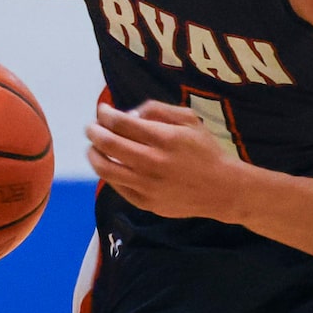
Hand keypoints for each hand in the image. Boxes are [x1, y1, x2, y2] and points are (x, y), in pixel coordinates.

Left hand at [84, 101, 244, 221]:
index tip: (102, 109)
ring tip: (93, 148)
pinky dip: (108, 173)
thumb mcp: (189, 120)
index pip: (121, 122)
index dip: (105, 114)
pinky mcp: (145, 203)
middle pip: (108, 144)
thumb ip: (158, 110)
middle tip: (91, 127)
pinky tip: (111, 165)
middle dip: (94, 131)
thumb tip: (129, 113)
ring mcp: (147, 185)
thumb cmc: (205, 151)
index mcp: (164, 138)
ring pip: (105, 169)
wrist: (221, 190)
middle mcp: (152, 162)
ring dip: (93, 154)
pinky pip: (117, 186)